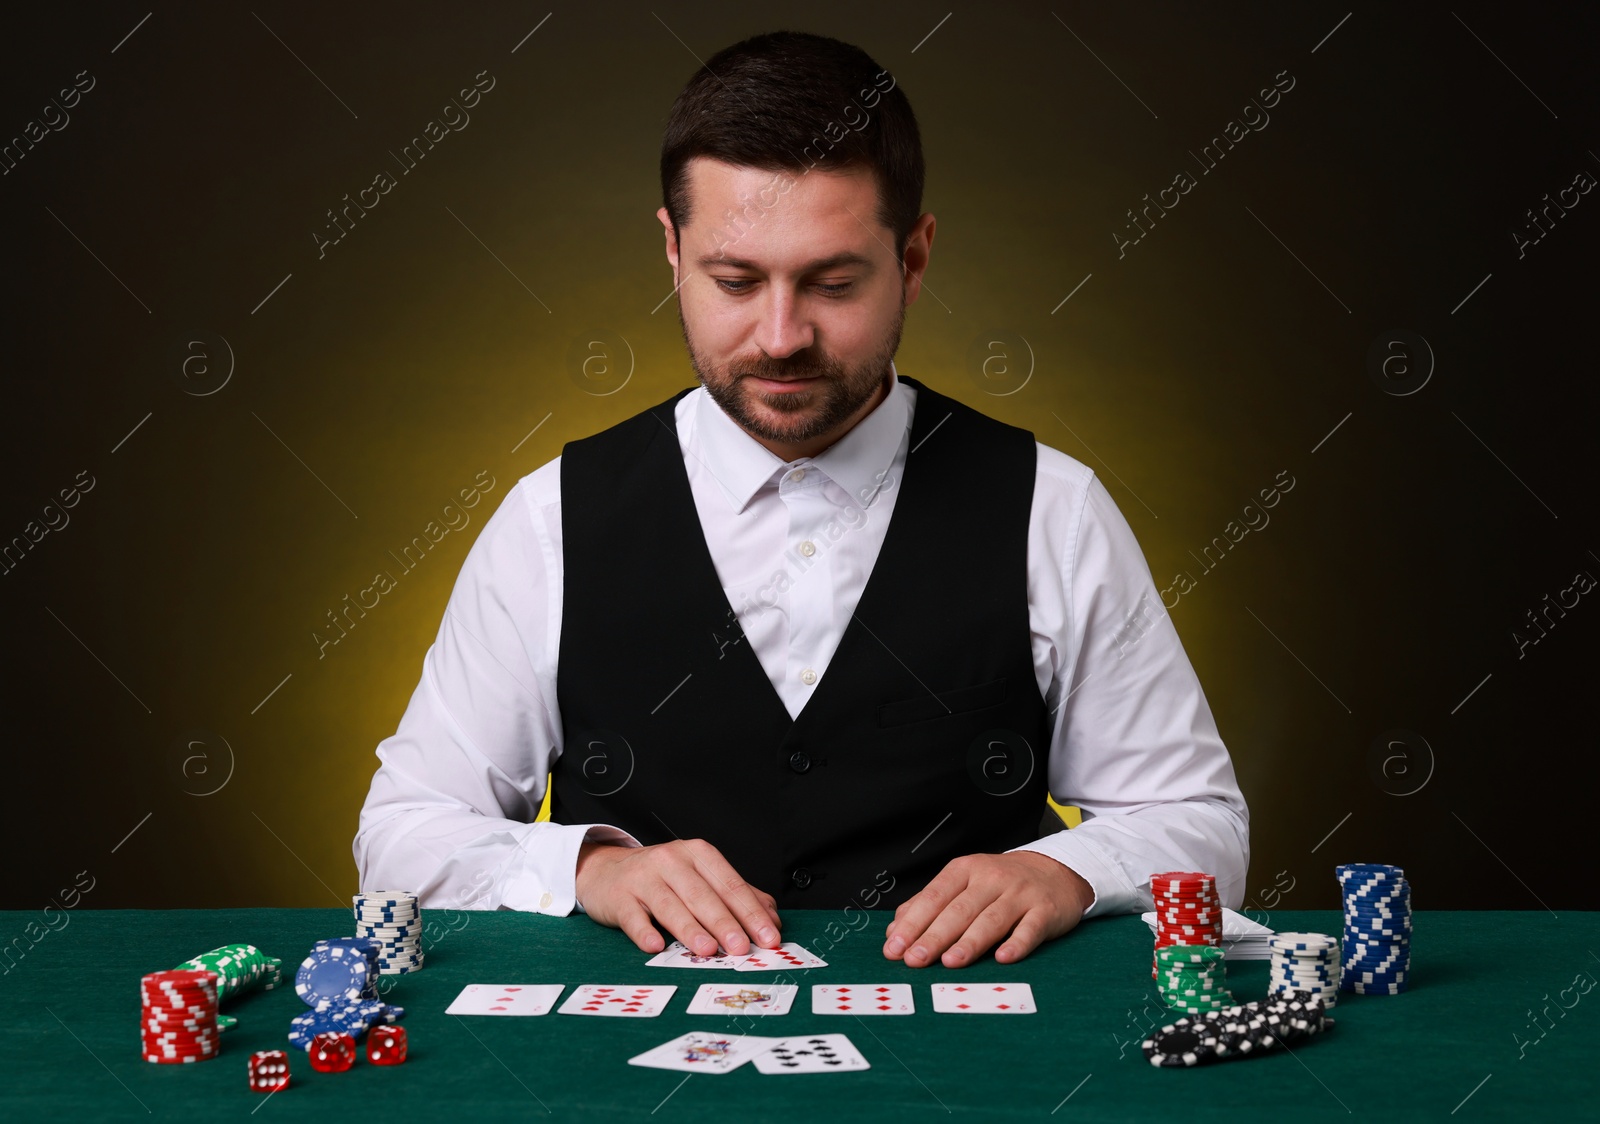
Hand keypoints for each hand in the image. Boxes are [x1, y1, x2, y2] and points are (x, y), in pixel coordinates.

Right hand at [574, 838, 782, 958]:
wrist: (606, 870)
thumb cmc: (662, 878)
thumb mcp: (699, 877)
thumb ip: (735, 896)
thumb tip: (772, 920)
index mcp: (698, 854)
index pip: (730, 884)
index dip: (751, 912)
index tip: (769, 936)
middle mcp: (672, 861)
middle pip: (703, 895)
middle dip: (725, 923)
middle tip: (743, 948)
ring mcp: (643, 878)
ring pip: (671, 905)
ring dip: (690, 929)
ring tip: (708, 950)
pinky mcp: (619, 897)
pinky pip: (633, 916)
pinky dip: (644, 931)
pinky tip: (656, 946)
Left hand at [882, 851, 1092, 967]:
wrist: (1054, 871)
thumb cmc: (999, 884)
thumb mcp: (963, 884)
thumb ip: (929, 905)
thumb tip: (895, 930)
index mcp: (965, 870)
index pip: (934, 897)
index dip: (913, 923)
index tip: (894, 947)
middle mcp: (991, 878)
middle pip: (959, 910)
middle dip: (934, 936)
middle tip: (915, 960)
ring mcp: (1019, 894)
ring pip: (991, 919)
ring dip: (970, 942)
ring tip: (951, 962)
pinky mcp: (1045, 910)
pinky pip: (1030, 929)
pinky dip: (1017, 944)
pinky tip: (1003, 958)